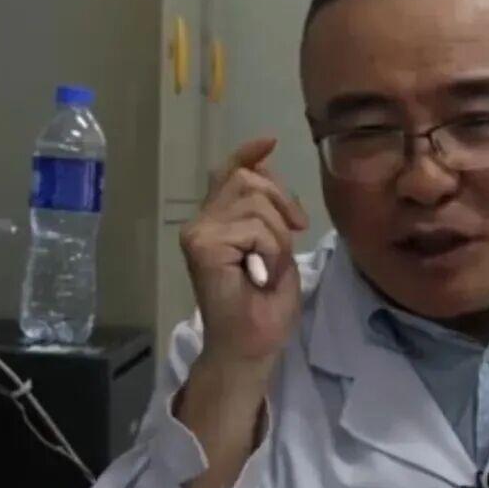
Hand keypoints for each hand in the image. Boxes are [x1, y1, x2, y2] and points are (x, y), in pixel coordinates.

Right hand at [179, 136, 309, 367]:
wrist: (251, 346)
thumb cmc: (264, 309)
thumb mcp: (278, 248)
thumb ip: (269, 211)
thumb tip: (264, 162)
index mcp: (218, 220)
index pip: (231, 171)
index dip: (250, 153)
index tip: (270, 141)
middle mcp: (202, 221)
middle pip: (249, 179)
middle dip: (282, 205)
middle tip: (290, 242)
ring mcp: (198, 232)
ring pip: (255, 201)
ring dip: (277, 238)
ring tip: (268, 269)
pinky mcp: (201, 244)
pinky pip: (254, 227)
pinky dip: (270, 252)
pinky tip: (260, 277)